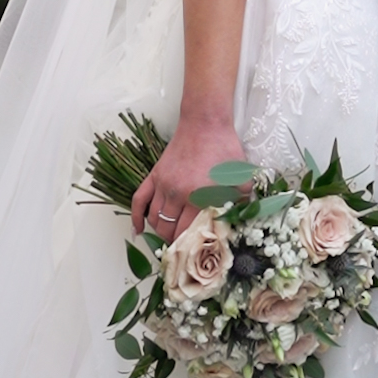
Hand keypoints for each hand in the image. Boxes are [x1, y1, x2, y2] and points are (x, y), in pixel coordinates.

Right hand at [132, 118, 245, 241]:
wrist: (206, 123)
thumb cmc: (225, 149)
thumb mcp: (240, 178)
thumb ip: (241, 202)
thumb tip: (239, 224)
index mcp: (198, 195)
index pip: (188, 232)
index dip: (190, 246)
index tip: (195, 254)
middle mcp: (176, 193)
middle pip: (168, 229)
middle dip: (175, 243)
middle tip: (182, 250)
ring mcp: (162, 184)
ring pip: (155, 218)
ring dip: (160, 232)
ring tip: (169, 240)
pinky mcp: (154, 175)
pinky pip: (139, 200)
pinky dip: (137, 217)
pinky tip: (138, 230)